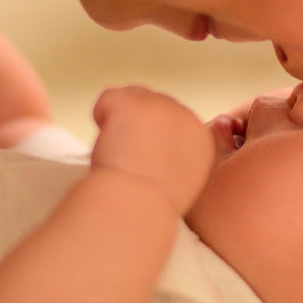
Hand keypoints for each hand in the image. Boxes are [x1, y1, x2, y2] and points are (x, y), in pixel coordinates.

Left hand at [90, 86, 213, 213]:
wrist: (135, 205)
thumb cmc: (150, 205)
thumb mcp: (181, 182)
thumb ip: (176, 157)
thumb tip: (156, 146)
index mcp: (200, 139)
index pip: (172, 120)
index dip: (152, 136)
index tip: (144, 161)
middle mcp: (185, 115)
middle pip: (154, 104)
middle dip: (138, 125)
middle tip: (129, 157)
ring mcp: (160, 104)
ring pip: (132, 97)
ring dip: (121, 120)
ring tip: (119, 152)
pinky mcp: (134, 101)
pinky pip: (109, 98)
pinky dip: (102, 115)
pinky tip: (107, 142)